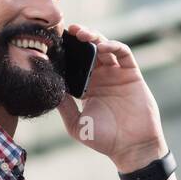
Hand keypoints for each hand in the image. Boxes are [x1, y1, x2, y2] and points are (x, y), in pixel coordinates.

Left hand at [56, 22, 166, 170]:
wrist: (132, 147)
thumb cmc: (104, 140)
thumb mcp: (76, 124)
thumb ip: (64, 105)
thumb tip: (49, 87)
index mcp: (87, 87)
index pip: (74, 63)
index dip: (66, 52)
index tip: (53, 44)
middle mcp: (101, 78)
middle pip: (88, 50)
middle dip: (78, 39)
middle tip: (67, 31)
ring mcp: (117, 74)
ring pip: (104, 47)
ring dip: (93, 37)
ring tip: (81, 34)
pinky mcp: (132, 74)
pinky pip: (123, 53)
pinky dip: (113, 45)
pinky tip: (101, 47)